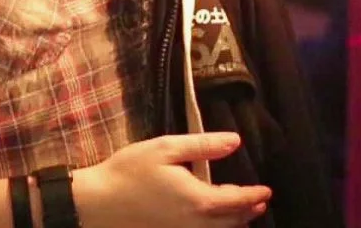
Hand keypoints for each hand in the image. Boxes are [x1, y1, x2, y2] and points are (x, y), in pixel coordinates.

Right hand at [73, 132, 270, 227]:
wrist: (93, 206)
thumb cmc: (128, 172)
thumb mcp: (166, 149)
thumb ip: (203, 145)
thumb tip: (235, 142)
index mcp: (198, 200)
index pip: (236, 200)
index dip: (254, 195)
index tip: (267, 191)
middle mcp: (194, 225)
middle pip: (230, 222)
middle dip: (248, 212)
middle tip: (261, 203)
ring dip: (234, 225)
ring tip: (244, 217)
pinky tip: (213, 225)